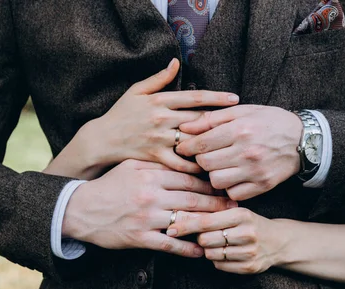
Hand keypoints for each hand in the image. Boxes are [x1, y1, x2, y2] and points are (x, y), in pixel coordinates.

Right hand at [44, 58, 239, 179]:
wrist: (102, 140)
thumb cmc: (121, 114)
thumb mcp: (136, 91)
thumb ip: (158, 79)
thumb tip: (176, 63)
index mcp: (160, 101)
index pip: (194, 97)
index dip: (217, 97)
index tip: (236, 100)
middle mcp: (161, 119)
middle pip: (199, 120)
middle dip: (222, 122)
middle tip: (243, 126)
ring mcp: (159, 139)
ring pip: (193, 141)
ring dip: (214, 145)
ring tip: (234, 149)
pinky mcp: (156, 157)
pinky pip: (181, 164)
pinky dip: (197, 167)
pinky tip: (213, 169)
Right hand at [62, 159, 237, 257]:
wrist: (80, 209)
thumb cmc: (108, 185)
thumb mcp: (131, 167)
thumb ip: (157, 165)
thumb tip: (184, 161)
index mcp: (150, 175)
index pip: (188, 178)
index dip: (209, 182)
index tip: (225, 185)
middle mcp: (151, 195)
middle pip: (193, 199)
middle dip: (217, 203)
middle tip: (235, 206)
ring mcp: (147, 218)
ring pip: (186, 221)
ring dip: (208, 225)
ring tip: (225, 227)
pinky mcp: (140, 238)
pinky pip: (170, 245)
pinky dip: (188, 249)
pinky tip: (202, 251)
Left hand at [166, 208, 287, 273]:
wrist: (279, 240)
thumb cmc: (249, 223)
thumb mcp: (234, 213)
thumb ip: (210, 214)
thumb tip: (178, 216)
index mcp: (241, 214)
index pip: (206, 221)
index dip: (185, 225)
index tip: (170, 228)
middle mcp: (247, 232)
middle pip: (205, 240)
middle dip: (201, 238)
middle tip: (207, 235)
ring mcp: (249, 251)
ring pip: (211, 254)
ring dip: (209, 250)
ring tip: (221, 243)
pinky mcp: (249, 267)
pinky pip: (220, 265)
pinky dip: (218, 260)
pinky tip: (228, 253)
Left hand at [176, 105, 301, 200]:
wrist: (303, 139)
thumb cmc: (269, 122)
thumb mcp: (242, 111)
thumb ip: (211, 119)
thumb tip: (184, 128)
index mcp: (240, 130)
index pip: (201, 144)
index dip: (187, 147)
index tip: (184, 148)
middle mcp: (247, 152)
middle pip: (205, 164)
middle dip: (201, 160)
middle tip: (206, 155)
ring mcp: (255, 171)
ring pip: (216, 181)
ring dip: (214, 174)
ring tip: (221, 166)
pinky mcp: (262, 185)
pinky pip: (233, 193)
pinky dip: (230, 187)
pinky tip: (234, 176)